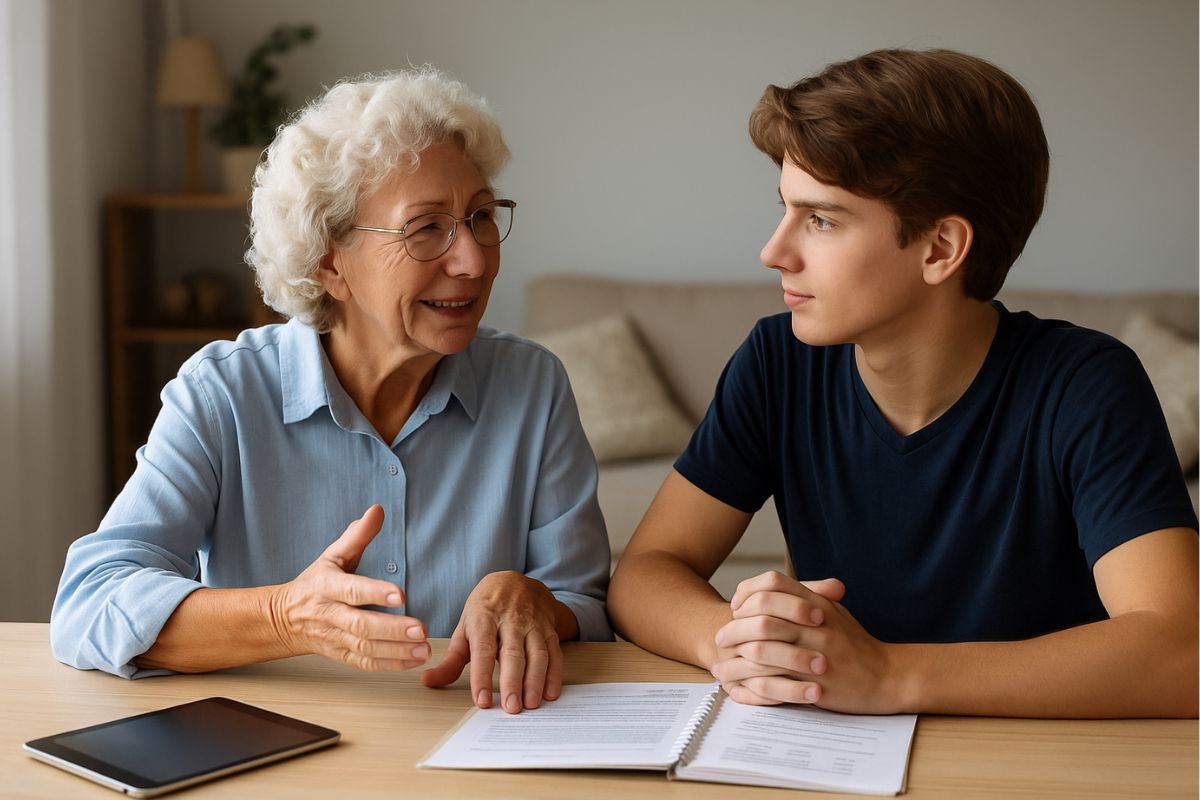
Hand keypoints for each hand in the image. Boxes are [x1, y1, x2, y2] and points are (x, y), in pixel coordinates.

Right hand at [270, 504, 430, 670]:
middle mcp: (329, 614)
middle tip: (420, 629)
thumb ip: (357, 536)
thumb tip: (377, 509)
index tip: (401, 595)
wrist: (283, 619)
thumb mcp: (332, 556)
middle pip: (360, 625)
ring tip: (423, 648)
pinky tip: (412, 661)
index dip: (375, 593)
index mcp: (327, 586)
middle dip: (392, 629)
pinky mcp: (339, 655)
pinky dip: (389, 665)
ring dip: (396, 651)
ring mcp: (334, 638)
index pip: (352, 590)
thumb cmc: (315, 583)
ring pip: (364, 648)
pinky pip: (364, 663)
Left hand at [422, 571, 570, 713]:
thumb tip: (428, 681)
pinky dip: (554, 674)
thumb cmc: (486, 608)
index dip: (482, 675)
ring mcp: (533, 624)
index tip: (482, 700)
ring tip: (531, 704)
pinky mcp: (549, 629)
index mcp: (484, 618)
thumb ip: (450, 659)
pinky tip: (550, 693)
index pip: (483, 649)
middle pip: (512, 653)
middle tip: (511, 708)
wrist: (516, 581)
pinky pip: (554, 653)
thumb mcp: (465, 628)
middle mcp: (510, 620)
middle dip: (513, 682)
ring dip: (536, 680)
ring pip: (537, 653)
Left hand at [714, 571, 900, 712]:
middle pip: (762, 619)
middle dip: (734, 630)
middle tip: (720, 639)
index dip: (748, 592)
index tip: (735, 605)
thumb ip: (805, 596)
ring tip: (720, 670)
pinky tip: (738, 693)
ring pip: (764, 654)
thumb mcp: (833, 611)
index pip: (773, 585)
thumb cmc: (856, 643)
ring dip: (736, 663)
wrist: (888, 676)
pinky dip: (752, 691)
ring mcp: (815, 657)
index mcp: (816, 605)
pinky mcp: (816, 686)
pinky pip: (775, 688)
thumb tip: (768, 588)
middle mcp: (814, 627)